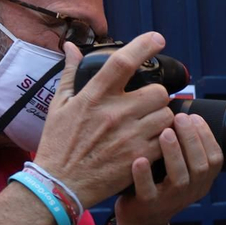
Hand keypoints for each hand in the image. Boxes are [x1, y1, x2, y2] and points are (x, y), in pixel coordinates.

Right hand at [32, 32, 175, 207]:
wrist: (60, 185)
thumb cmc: (58, 144)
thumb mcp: (58, 106)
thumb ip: (70, 74)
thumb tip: (72, 47)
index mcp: (94, 97)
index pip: (123, 62)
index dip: (144, 46)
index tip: (157, 39)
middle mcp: (114, 114)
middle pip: (158, 92)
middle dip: (157, 97)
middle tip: (148, 105)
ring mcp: (129, 136)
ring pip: (166, 116)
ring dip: (163, 118)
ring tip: (150, 124)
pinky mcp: (139, 157)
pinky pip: (166, 141)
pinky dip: (164, 140)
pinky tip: (152, 142)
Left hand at [113, 112, 223, 224]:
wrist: (140, 221)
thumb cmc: (159, 185)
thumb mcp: (180, 170)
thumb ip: (185, 148)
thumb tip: (184, 113)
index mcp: (201, 181)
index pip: (215, 159)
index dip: (206, 137)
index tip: (194, 117)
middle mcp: (190, 191)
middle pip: (200, 166)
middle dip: (191, 139)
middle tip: (179, 118)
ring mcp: (170, 200)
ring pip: (180, 178)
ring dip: (173, 153)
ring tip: (164, 133)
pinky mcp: (148, 206)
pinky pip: (149, 191)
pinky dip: (145, 175)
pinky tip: (139, 159)